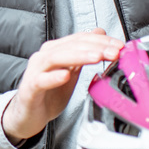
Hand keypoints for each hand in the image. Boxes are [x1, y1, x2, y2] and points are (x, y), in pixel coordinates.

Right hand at [2, 29, 122, 141]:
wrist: (28, 114)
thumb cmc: (49, 93)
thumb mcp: (71, 72)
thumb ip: (84, 54)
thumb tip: (99, 34)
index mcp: (55, 51)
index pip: (80, 39)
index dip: (101, 40)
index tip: (119, 46)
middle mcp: (44, 57)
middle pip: (71, 45)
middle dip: (96, 47)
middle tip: (114, 52)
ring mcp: (36, 71)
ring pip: (56, 57)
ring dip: (79, 56)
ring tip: (97, 57)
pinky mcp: (30, 88)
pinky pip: (41, 80)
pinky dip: (54, 77)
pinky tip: (65, 75)